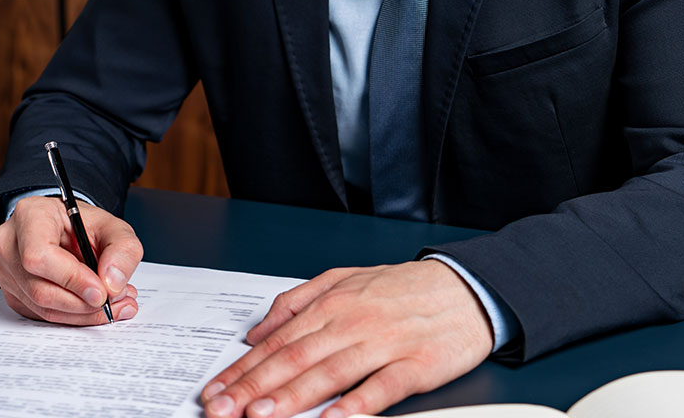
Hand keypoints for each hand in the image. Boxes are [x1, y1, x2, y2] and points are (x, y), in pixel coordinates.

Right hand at [0, 195, 143, 324]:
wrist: (67, 230)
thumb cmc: (83, 225)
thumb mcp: (113, 227)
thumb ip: (122, 250)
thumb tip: (113, 284)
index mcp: (30, 216)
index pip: (39, 255)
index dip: (72, 279)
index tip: (101, 292)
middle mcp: (9, 243)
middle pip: (40, 289)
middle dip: (84, 303)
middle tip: (117, 302)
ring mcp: (6, 271)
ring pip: (42, 307)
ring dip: (83, 313)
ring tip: (113, 304)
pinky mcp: (12, 293)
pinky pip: (42, 315)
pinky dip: (73, 317)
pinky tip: (94, 306)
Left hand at [200, 261, 492, 417]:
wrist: (467, 288)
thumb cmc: (403, 289)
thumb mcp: (344, 280)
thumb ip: (296, 303)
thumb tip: (257, 330)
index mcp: (332, 304)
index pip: (277, 342)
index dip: (243, 369)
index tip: (216, 391)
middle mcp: (352, 323)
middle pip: (294, 360)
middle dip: (253, 388)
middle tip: (222, 409)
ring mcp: (384, 344)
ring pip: (329, 374)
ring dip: (291, 397)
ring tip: (261, 416)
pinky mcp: (416, 365)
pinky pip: (381, 388)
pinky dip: (356, 405)